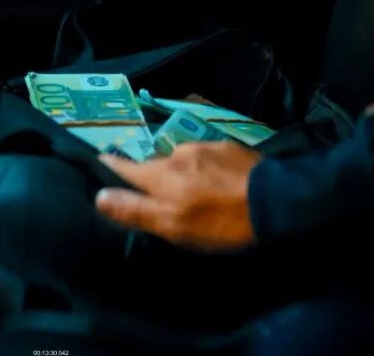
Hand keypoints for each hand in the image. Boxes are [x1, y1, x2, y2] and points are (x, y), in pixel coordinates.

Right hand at [95, 141, 260, 250]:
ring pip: (182, 160)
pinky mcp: (229, 148)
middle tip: (162, 197)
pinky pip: (207, 157)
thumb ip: (135, 210)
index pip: (123, 167)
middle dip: (153, 177)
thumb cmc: (219, 220)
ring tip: (197, 192)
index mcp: (160, 174)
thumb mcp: (174, 225)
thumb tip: (99, 195)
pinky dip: (206, 169)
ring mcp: (205, 147)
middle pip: (155, 164)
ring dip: (183, 173)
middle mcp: (176, 153)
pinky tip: (220, 184)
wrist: (275, 201)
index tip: (101, 166)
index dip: (110, 169)